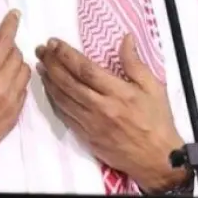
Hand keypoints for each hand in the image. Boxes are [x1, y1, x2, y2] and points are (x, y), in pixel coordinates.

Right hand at [0, 10, 30, 185]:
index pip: (3, 44)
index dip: (10, 26)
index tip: (15, 15)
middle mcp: (1, 88)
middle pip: (17, 57)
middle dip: (10, 45)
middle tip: (1, 44)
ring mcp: (10, 105)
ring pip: (24, 74)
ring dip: (17, 63)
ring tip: (6, 62)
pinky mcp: (12, 119)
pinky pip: (24, 93)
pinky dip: (19, 83)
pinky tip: (8, 84)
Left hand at [35, 34, 187, 192]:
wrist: (157, 159)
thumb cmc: (157, 121)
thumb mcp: (153, 87)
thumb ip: (135, 63)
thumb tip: (125, 38)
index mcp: (118, 92)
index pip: (85, 69)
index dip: (66, 54)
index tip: (54, 42)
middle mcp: (101, 107)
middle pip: (68, 82)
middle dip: (51, 63)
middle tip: (40, 50)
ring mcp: (91, 124)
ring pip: (63, 99)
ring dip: (48, 81)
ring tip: (40, 66)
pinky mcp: (86, 137)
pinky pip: (65, 116)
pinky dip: (54, 101)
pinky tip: (49, 91)